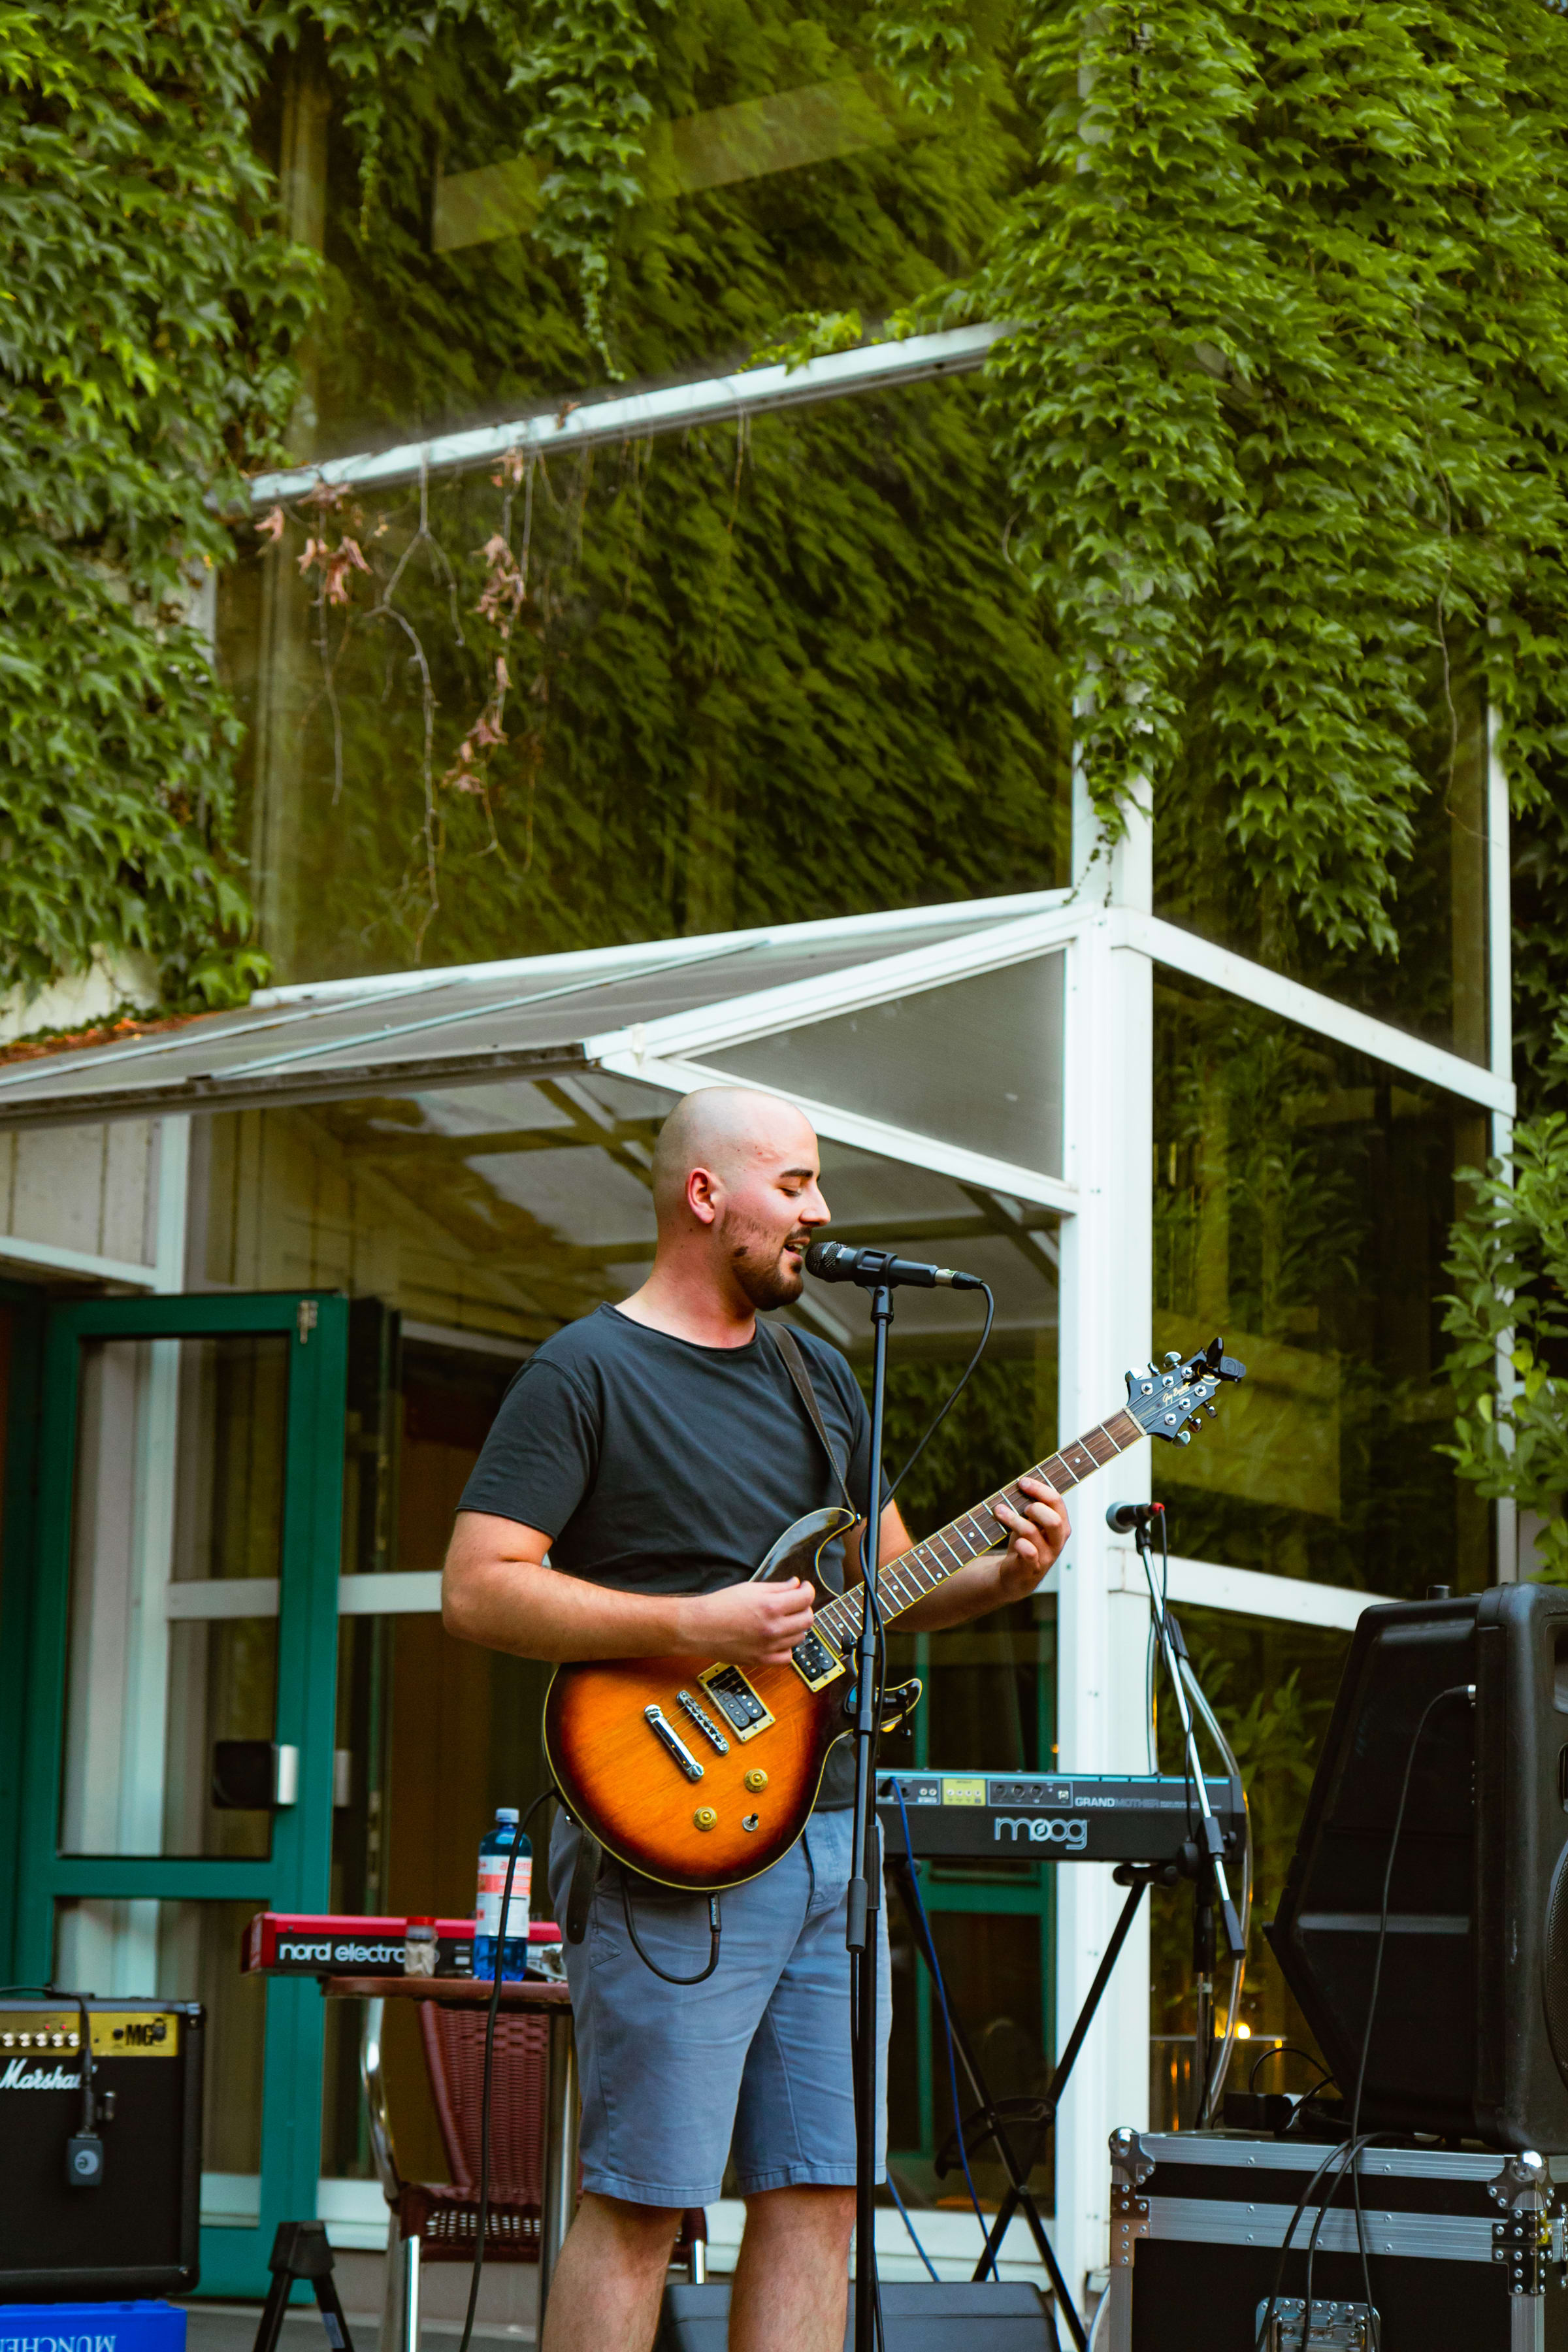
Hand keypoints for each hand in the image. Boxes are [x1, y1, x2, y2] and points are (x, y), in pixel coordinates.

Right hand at [676, 1577, 815, 1667]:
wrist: (698, 1627)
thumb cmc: (719, 1605)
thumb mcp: (750, 1588)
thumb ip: (777, 1588)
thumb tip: (796, 1585)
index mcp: (771, 1606)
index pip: (805, 1598)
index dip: (808, 1590)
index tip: (804, 1588)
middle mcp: (773, 1628)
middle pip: (807, 1619)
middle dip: (804, 1608)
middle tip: (795, 1604)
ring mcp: (768, 1647)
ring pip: (799, 1638)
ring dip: (795, 1627)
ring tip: (783, 1620)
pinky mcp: (761, 1661)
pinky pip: (786, 1658)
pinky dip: (786, 1648)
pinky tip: (777, 1640)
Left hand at [992, 1477, 1069, 1600]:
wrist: (1015, 1575)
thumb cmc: (1024, 1543)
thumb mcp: (1032, 1523)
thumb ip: (1033, 1506)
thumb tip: (1023, 1483)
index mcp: (1061, 1526)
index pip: (1057, 1502)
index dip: (1040, 1489)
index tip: (1022, 1482)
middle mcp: (1057, 1541)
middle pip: (1053, 1520)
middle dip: (1034, 1508)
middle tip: (1020, 1506)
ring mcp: (1046, 1556)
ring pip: (1032, 1532)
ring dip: (1013, 1519)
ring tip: (1000, 1511)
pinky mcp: (1030, 1568)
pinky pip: (1028, 1553)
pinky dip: (1020, 1543)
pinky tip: (1012, 1540)